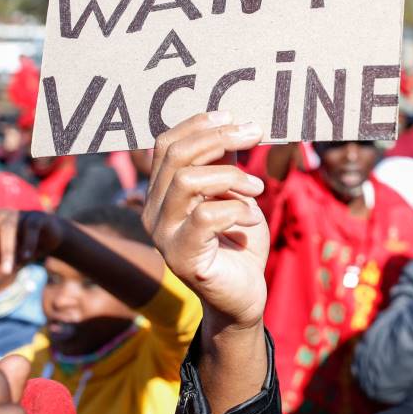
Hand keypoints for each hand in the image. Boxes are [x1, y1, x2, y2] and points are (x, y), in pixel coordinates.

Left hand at [0, 199, 63, 273]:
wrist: (50, 238)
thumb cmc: (17, 246)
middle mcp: (0, 218)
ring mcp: (18, 216)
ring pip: (7, 231)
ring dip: (7, 252)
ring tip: (8, 271)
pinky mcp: (37, 219)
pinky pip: (29, 231)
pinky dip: (26, 245)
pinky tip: (25, 258)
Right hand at [142, 111, 267, 332]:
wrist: (244, 296)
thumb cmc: (239, 243)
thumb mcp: (234, 194)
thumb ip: (225, 163)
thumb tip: (232, 123)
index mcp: (160, 193)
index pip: (165, 144)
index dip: (198, 124)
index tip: (234, 117)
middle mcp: (154, 213)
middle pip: (175, 156)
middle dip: (219, 138)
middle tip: (255, 135)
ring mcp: (164, 237)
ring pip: (187, 181)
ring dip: (231, 176)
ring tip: (258, 188)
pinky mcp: (183, 259)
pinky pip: (206, 217)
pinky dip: (237, 209)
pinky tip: (252, 218)